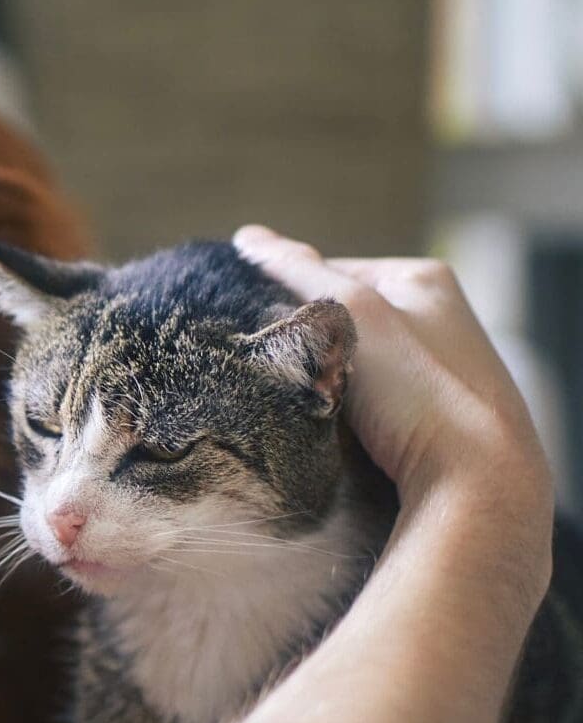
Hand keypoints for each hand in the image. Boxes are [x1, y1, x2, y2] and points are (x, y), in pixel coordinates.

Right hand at [234, 225, 552, 536]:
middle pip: (341, 319)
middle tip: (285, 368)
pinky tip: (339, 430)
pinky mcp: (433, 418)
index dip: (288, 297)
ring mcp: (438, 371)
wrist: (475, 484)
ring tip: (310, 402)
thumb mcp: (350, 314)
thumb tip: (249, 237)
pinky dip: (347, 413)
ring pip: (352, 364)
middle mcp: (437, 319)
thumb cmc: (419, 389)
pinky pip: (371, 403)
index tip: (264, 327)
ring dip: (325, 381)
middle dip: (309, 342)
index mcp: (424, 279)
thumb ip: (297, 271)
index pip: (329, 270)